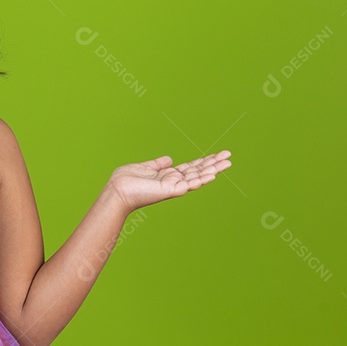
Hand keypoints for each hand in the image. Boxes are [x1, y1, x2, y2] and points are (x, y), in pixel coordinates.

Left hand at [107, 150, 231, 213]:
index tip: (218, 154)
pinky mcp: (170, 191)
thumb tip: (169, 159)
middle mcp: (173, 182)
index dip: (204, 161)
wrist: (116, 190)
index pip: (191, 167)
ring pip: (197, 177)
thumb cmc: (126, 181)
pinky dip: (201, 179)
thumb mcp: (144, 167)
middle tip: (230, 156)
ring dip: (213, 170)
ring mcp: (173, 187)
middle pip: (198, 171)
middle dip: (214, 163)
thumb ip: (158, 164)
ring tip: (227, 164)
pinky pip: (189, 184)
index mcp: (168, 175)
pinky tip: (213, 174)